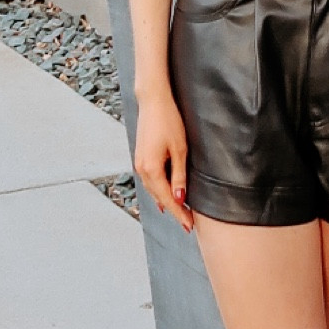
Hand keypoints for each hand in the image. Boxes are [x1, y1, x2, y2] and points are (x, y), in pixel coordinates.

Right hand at [133, 93, 192, 230]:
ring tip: (179, 214)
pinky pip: (150, 181)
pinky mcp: (140, 158)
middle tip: (187, 225)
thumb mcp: (180, 150)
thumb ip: (179, 176)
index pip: (167, 199)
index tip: (189, 226)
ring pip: (153, 190)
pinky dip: (158, 191)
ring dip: (165, 202)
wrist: (153, 102)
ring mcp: (139, 163)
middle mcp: (141, 169)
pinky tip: (164, 197)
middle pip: (159, 197)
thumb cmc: (169, 121)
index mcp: (152, 169)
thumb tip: (179, 198)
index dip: (179, 213)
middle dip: (174, 211)